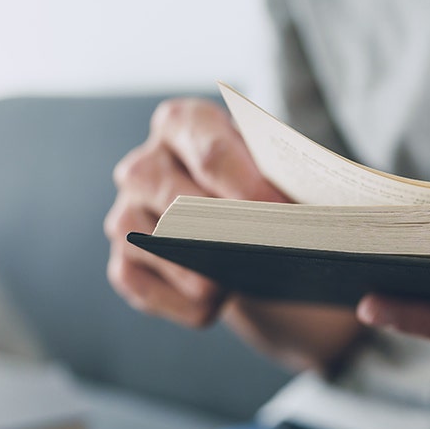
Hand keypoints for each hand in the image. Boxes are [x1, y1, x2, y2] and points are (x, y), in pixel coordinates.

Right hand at [105, 97, 364, 370]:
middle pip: (174, 195)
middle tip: (262, 253)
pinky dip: (178, 301)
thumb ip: (288, 182)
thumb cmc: (265, 193)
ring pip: (150, 241)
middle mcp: (145, 163)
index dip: (248, 187)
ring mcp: (126, 212)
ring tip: (235, 283)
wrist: (245, 233)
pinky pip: (137, 283)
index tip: (281, 215)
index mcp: (185, 124)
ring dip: (196, 269)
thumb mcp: (280, 176)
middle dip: (221, 229)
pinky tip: (212, 304)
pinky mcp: (123, 260)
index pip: (211, 152)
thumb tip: (306, 216)